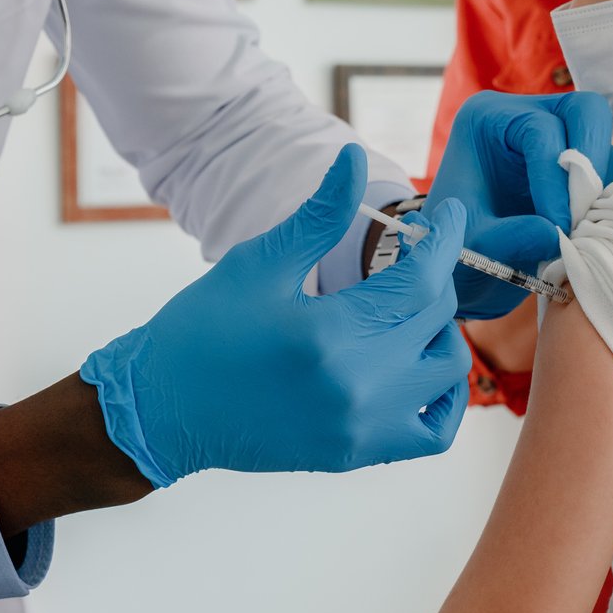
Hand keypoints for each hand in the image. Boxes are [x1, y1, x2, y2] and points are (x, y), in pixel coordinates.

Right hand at [79, 144, 470, 486]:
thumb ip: (318, 214)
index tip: (450, 213)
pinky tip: (419, 366)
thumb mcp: (259, 261)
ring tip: (409, 307)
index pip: (421, 281)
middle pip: (436, 321)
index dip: (444, 240)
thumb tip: (352, 158)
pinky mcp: (356, 454)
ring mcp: (360, 429)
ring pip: (448, 373)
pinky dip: (444, 398)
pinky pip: (433, 433)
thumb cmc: (203, 329)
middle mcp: (356, 387)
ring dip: (441, 332)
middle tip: (415, 254)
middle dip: (434, 277)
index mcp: (329, 334)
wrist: (162, 408)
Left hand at [429, 91, 612, 318]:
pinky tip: (583, 231)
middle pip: (584, 111)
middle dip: (591, 162)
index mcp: (488, 118)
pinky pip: (606, 172)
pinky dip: (602, 199)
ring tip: (578, 231)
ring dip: (598, 187)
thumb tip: (555, 234)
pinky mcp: (574, 166)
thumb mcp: (470, 244)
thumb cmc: (451, 247)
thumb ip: (508, 238)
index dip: (555, 178)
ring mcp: (556, 138)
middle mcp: (525, 116)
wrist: (457, 267)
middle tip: (583, 214)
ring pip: (601, 143)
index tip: (559, 227)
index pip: (540, 130)